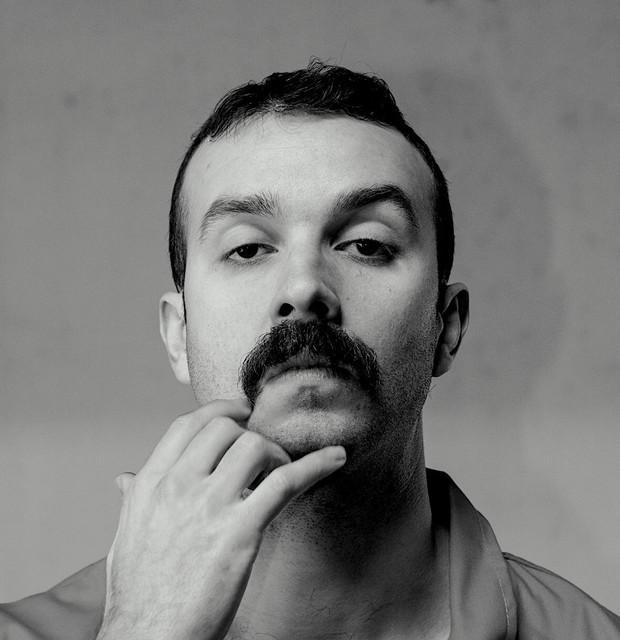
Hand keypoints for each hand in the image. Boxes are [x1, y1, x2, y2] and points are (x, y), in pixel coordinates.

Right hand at [96, 399, 345, 639]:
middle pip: (225, 428)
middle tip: (262, 459)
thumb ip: (132, 498)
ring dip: (275, 456)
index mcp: (150, 483)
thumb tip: (125, 478)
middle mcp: (178, 485)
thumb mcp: (126, 535)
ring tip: (277, 477)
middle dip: (248, 436)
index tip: (239, 412)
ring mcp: (209, 505)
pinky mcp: (240, 530)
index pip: (187, 425)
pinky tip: (335, 458)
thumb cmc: (139, 592)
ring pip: (254, 446)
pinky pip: (285, 482)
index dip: (219, 410)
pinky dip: (315, 465)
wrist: (150, 638)